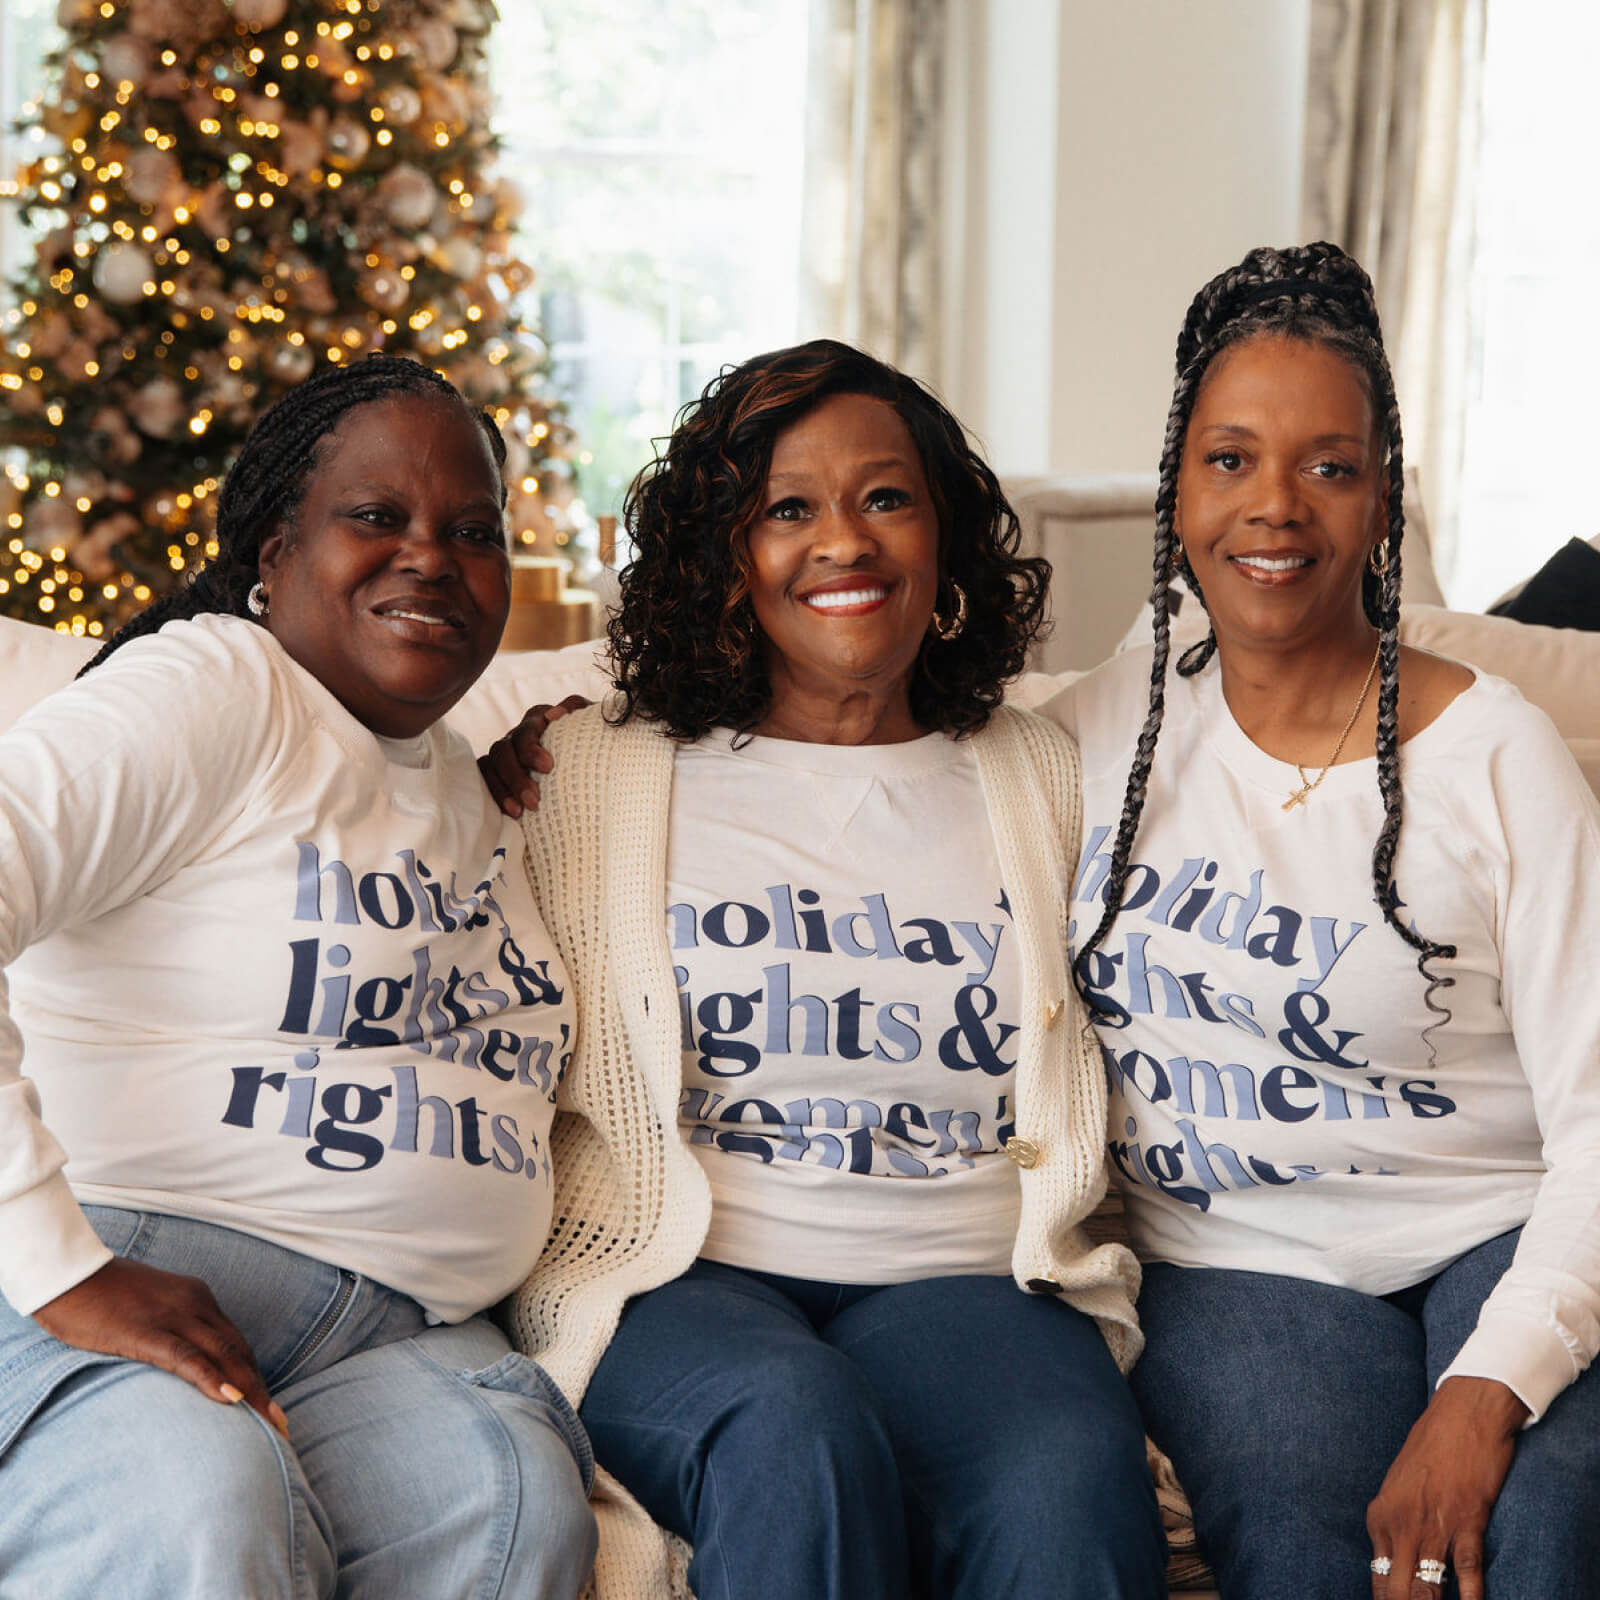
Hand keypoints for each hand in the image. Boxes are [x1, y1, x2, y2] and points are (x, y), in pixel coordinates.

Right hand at [32, 1257, 288, 1439]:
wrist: (67, 1273)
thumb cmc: (100, 1296)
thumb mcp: (147, 1310)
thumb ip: (168, 1329)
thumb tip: (180, 1362)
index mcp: (197, 1299)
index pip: (235, 1343)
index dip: (254, 1376)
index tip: (269, 1407)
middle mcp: (196, 1304)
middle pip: (238, 1352)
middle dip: (261, 1390)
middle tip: (280, 1425)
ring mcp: (175, 1316)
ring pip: (224, 1356)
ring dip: (250, 1392)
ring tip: (267, 1424)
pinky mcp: (148, 1332)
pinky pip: (188, 1358)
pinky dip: (213, 1379)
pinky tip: (232, 1401)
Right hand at [478, 694, 590, 817]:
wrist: (594, 777)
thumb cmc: (595, 748)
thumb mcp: (596, 729)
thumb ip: (580, 712)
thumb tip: (554, 715)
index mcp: (542, 719)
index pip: (529, 725)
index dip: (532, 747)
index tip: (548, 768)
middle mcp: (521, 733)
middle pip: (506, 746)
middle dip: (517, 774)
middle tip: (535, 798)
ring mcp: (508, 752)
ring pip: (493, 761)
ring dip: (507, 786)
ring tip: (522, 810)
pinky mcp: (499, 771)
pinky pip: (486, 777)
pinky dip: (497, 793)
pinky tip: (514, 812)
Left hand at [1367, 1376, 1527, 1599]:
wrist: (1463, 1412)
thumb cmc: (1431, 1446)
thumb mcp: (1399, 1485)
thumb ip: (1396, 1523)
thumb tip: (1398, 1559)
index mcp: (1380, 1516)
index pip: (1379, 1580)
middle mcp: (1401, 1525)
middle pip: (1399, 1592)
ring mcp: (1433, 1526)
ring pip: (1427, 1589)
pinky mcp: (1466, 1523)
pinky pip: (1467, 1574)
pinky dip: (1469, 1599)